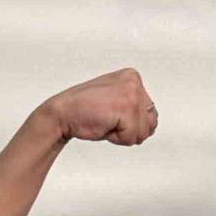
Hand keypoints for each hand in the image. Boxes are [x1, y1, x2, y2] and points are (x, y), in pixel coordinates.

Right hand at [42, 67, 158, 144]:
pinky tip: (103, 125)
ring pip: (143, 133)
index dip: (131, 122)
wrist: (62, 114)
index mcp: (133, 77)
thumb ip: (136, 106)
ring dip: (124, 135)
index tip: (111, 113)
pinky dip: (117, 139)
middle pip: (151, 124)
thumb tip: (153, 123)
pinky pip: (131, 138)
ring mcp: (131, 94)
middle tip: (108, 118)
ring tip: (106, 121)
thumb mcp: (117, 101)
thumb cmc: (87, 110)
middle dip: (130, 130)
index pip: (150, 113)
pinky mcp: (126, 109)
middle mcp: (134, 82)